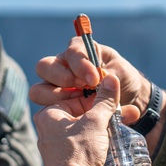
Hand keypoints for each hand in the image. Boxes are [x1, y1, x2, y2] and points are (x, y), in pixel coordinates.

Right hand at [29, 37, 149, 119]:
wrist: (127, 97)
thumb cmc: (122, 79)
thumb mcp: (123, 74)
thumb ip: (115, 75)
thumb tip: (107, 77)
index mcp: (81, 50)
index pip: (72, 51)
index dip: (80, 64)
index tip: (94, 78)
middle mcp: (64, 65)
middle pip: (44, 67)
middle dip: (61, 78)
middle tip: (82, 88)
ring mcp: (56, 86)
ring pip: (39, 89)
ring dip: (55, 97)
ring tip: (77, 104)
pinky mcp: (56, 104)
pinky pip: (45, 108)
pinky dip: (58, 112)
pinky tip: (77, 115)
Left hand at [34, 73, 135, 165]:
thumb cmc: (80, 152)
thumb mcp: (95, 121)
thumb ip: (104, 100)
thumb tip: (111, 79)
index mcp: (47, 115)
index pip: (74, 96)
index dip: (95, 93)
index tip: (111, 92)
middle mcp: (48, 129)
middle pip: (80, 111)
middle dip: (103, 109)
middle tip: (122, 107)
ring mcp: (57, 145)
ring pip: (85, 126)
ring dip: (105, 122)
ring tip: (126, 118)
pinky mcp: (67, 158)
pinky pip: (85, 140)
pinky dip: (100, 136)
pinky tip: (117, 133)